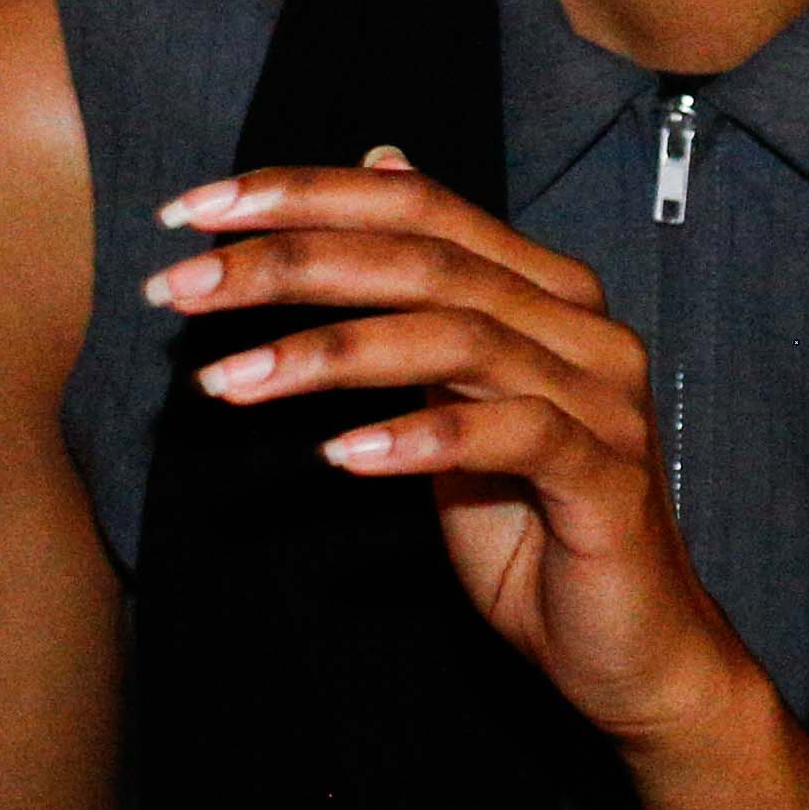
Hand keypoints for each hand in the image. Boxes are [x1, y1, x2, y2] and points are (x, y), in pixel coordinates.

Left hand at [149, 153, 757, 744]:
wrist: (628, 650)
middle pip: (427, 261)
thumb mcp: (453, 396)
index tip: (192, 212)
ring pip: (460, 338)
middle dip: (291, 264)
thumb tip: (380, 160)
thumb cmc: (530, 525)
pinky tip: (341, 456)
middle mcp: (580, 329)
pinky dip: (423, 437)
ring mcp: (602, 402)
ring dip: (331, 353)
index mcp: (543, 293)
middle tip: (180, 287)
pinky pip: (514, 436)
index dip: (306, 197)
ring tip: (229, 381)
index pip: (420, 208)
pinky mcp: (609, 483)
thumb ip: (419, 294)